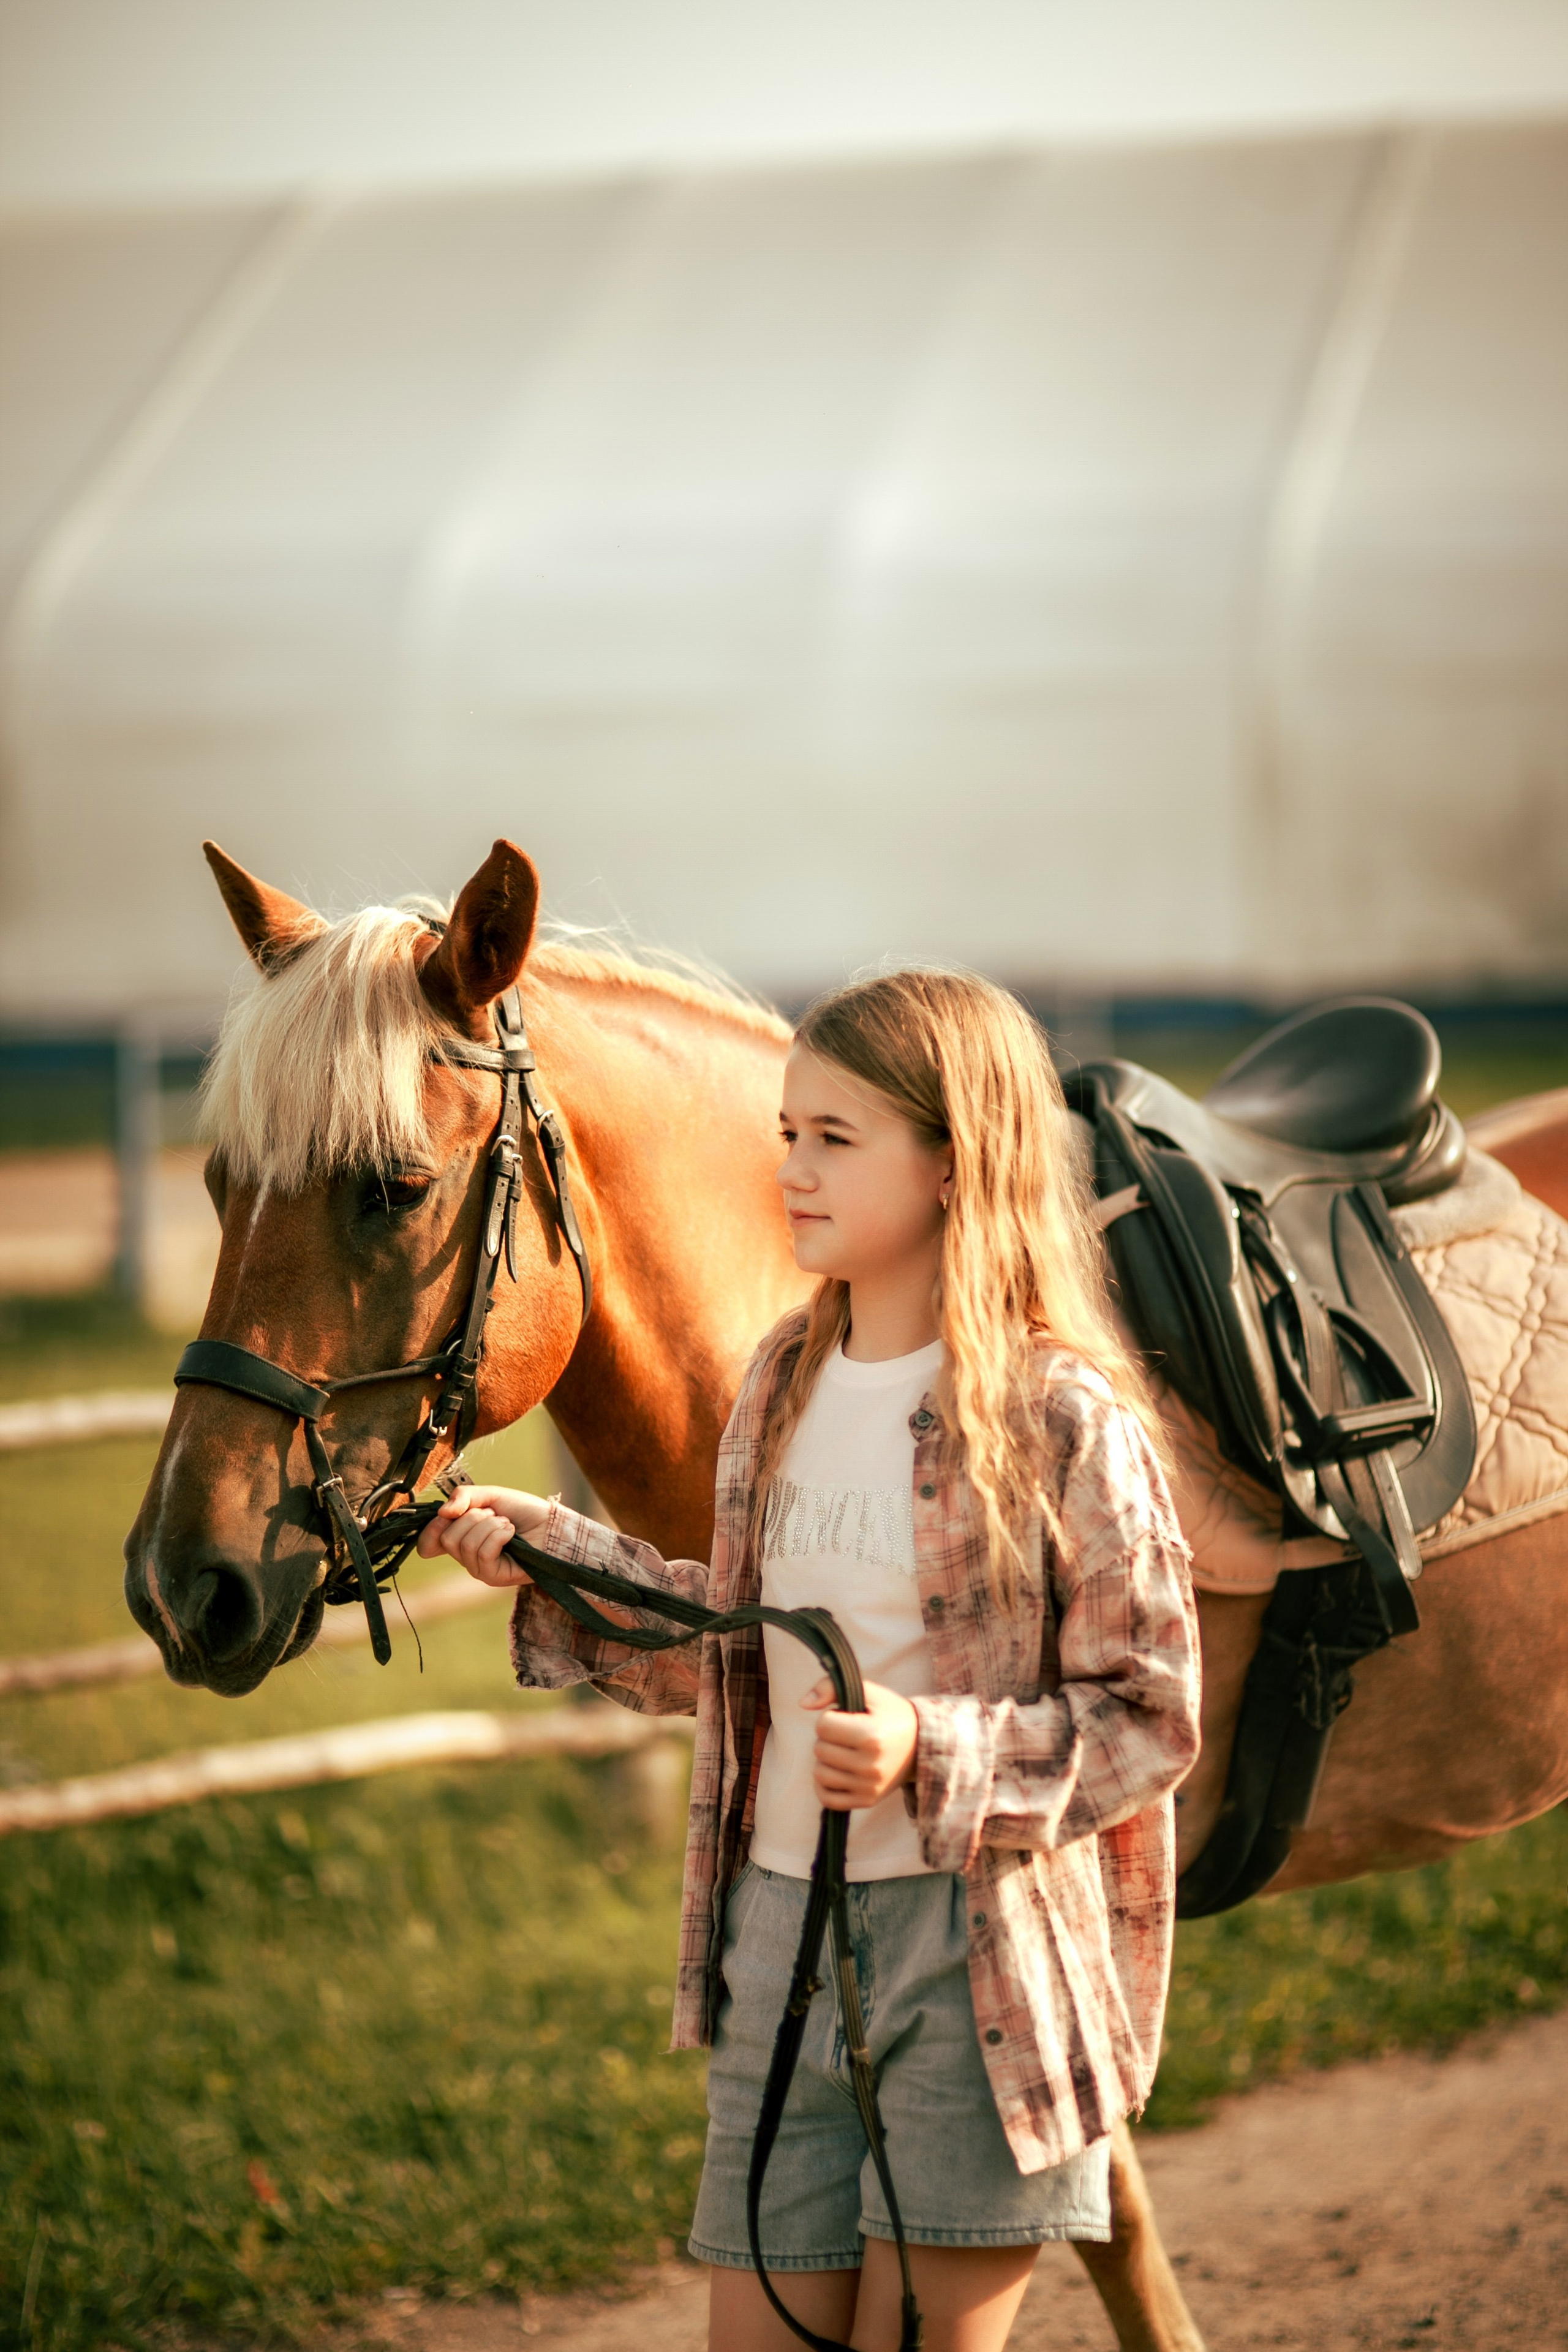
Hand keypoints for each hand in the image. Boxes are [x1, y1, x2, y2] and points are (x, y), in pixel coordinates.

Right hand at [415, 1484, 551, 1585]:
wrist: (551, 1524)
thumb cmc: (523, 1511)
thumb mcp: (490, 1495)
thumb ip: (464, 1496)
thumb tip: (443, 1512)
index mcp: (461, 1537)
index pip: (428, 1544)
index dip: (432, 1529)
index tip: (447, 1514)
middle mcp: (466, 1556)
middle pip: (447, 1539)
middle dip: (472, 1518)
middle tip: (493, 1515)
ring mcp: (479, 1568)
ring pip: (466, 1544)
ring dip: (490, 1525)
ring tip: (506, 1524)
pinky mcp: (493, 1576)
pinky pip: (483, 1553)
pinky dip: (498, 1535)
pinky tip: (511, 1533)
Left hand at [803, 1677, 919, 1810]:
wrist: (921, 1745)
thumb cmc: (890, 1715)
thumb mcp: (868, 1692)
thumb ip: (832, 1687)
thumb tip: (803, 1703)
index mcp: (871, 1736)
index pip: (823, 1725)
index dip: (831, 1717)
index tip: (847, 1718)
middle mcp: (870, 1765)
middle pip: (819, 1749)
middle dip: (827, 1738)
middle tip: (846, 1735)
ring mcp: (869, 1786)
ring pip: (820, 1774)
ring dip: (825, 1760)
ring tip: (842, 1752)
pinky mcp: (867, 1800)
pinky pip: (828, 1799)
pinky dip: (824, 1786)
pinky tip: (835, 1772)